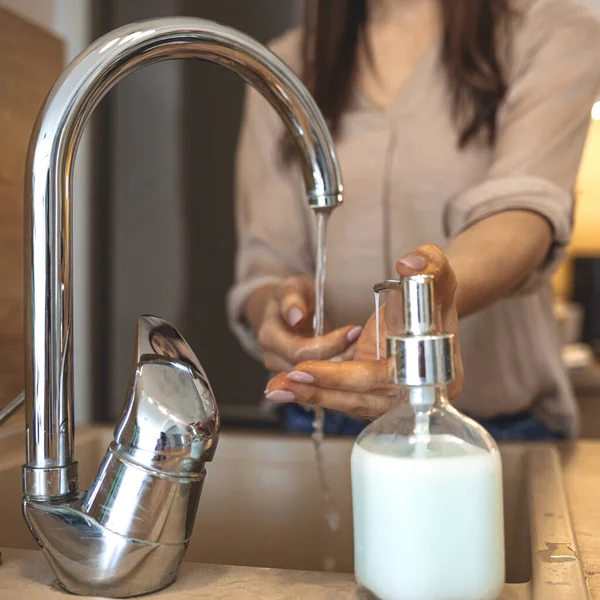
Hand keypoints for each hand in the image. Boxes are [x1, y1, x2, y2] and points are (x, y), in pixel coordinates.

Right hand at [251, 276, 362, 372]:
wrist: (287, 310)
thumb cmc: (292, 296)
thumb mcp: (292, 287)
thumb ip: (292, 298)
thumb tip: (295, 316)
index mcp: (269, 336)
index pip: (300, 351)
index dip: (330, 344)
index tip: (353, 330)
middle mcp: (272, 358)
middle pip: (309, 371)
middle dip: (340, 357)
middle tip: (364, 343)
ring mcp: (283, 370)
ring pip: (316, 379)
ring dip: (342, 366)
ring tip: (363, 348)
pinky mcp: (296, 378)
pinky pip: (319, 379)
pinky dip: (338, 370)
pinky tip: (354, 358)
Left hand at [264, 245, 463, 417]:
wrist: (430, 304)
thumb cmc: (433, 290)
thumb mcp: (436, 270)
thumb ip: (430, 264)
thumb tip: (409, 264)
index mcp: (434, 371)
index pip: (384, 379)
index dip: (346, 377)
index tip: (308, 367)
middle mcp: (414, 393)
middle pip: (361, 399)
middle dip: (320, 391)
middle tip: (285, 382)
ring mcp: (392, 395)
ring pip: (348, 402)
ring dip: (311, 395)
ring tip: (276, 390)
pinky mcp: (373, 392)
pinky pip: (344, 396)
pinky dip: (317, 392)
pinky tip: (287, 388)